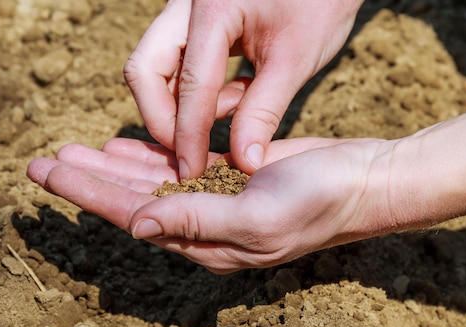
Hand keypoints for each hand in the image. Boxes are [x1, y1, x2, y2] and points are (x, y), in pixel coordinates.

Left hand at [27, 136, 390, 273]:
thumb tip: (138, 224)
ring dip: (110, 167)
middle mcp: (204, 226)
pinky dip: (149, 158)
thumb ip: (198, 220)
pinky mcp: (230, 178)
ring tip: (72, 151)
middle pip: (131, 199)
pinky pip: (178, 168)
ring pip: (150, 182)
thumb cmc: (320, 201)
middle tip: (39, 163)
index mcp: (206, 242)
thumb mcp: (259, 216)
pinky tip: (124, 149)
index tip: (46, 174)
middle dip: (86, 180)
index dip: (86, 193)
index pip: (132, 215)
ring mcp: (216, 202)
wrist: (364, 181)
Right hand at [123, 0, 363, 177]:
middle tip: (191, 149)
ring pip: (153, 67)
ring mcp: (184, 11)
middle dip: (163, 117)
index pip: (189, 84)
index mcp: (215, 8)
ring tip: (235, 108)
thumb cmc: (319, 3)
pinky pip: (173, 63)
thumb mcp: (295, 60)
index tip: (192, 172)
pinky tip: (235, 95)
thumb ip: (264, 112)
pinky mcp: (191, 22)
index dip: (188, 135)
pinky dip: (193, 91)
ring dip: (180, 104)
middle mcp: (186, 4)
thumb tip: (243, 163)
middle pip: (145, 70)